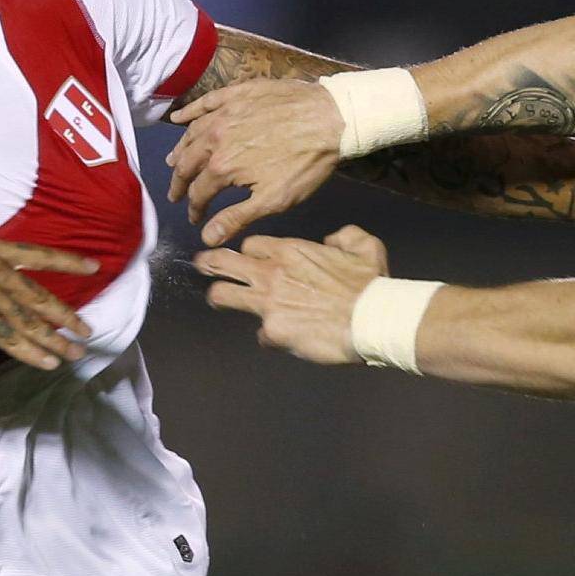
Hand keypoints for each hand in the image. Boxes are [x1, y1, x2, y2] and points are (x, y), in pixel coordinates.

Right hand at [0, 239, 97, 369]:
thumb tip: (16, 300)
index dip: (68, 262)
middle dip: (68, 317)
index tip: (95, 267)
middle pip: (41, 297)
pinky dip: (33, 353)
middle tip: (88, 331)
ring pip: (31, 323)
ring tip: (74, 353)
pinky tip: (49, 362)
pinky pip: (12, 339)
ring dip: (56, 341)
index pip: (39, 256)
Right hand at [167, 80, 345, 244]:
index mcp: (222, 166)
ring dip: (180, 151)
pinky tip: (178, 118)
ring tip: (173, 163)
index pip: (198, 193)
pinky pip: (205, 102)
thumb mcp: (273, 200)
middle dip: (179, 183)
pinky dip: (189, 112)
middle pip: (187, 163)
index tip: (195, 219)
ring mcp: (224, 112)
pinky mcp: (237, 93)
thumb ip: (236, 218)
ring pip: (192, 134)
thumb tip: (205, 238)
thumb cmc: (305, 164)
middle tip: (175, 195)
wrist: (331, 118)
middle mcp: (215, 137)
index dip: (194, 209)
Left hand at [193, 226, 388, 363]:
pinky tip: (280, 338)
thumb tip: (332, 240)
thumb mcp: (365, 247)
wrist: (371, 319)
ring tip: (215, 298)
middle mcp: (271, 273)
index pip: (252, 245)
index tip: (251, 258)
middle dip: (209, 262)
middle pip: (223, 262)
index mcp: (290, 250)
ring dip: (218, 296)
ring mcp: (267, 303)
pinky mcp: (273, 331)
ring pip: (223, 294)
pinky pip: (261, 334)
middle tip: (202, 264)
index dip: (250, 251)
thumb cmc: (370, 284)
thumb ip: (345, 236)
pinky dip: (270, 336)